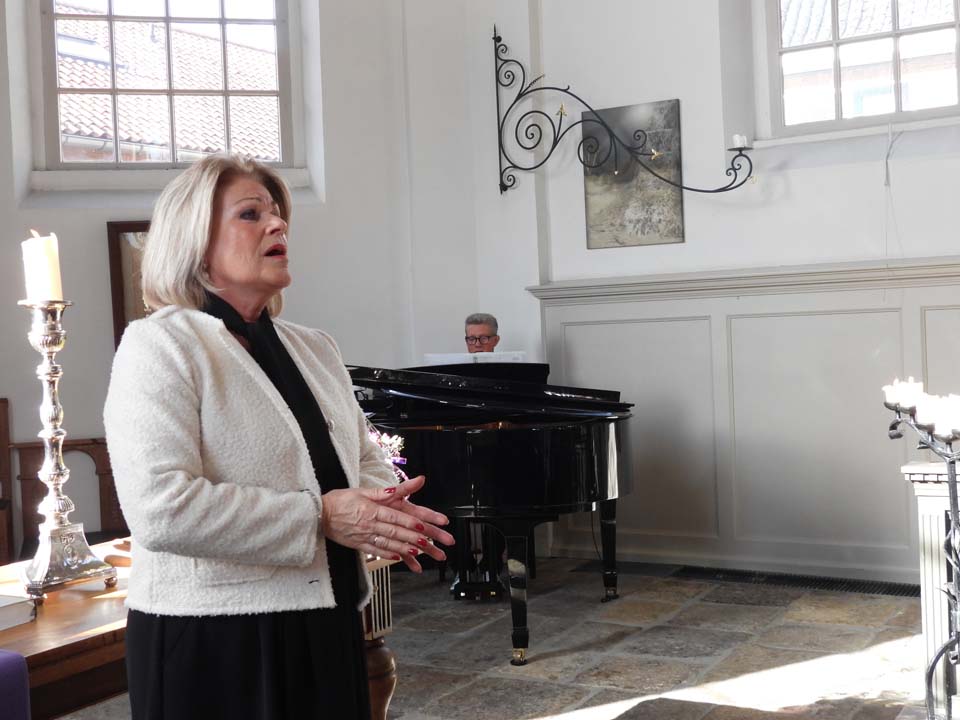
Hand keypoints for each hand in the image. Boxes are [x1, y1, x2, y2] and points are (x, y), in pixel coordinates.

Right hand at [321, 475, 454, 572]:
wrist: (317, 515)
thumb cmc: (341, 500)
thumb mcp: (363, 491)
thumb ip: (389, 491)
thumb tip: (410, 482)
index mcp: (372, 509)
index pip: (396, 516)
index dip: (412, 523)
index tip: (425, 527)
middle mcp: (369, 524)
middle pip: (396, 532)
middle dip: (416, 539)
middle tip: (431, 545)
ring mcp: (363, 536)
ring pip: (388, 544)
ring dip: (405, 549)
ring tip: (419, 553)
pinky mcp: (358, 545)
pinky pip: (374, 551)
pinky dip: (387, 555)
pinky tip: (398, 558)